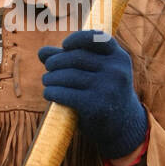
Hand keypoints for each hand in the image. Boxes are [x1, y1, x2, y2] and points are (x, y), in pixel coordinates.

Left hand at [38, 29, 148, 159]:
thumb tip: (42, 52)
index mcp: (119, 58)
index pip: (97, 38)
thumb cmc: (104, 94)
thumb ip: (70, 60)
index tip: (64, 45)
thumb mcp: (96, 73)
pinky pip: (65, 94)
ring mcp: (107, 88)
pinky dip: (52, 92)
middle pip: (76, 57)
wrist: (123, 127)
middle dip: (57, 61)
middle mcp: (116, 71)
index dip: (77, 38)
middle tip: (48, 67)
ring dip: (51, 78)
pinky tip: (49, 93)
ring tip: (47, 80)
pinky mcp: (96, 106)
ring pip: (68, 75)